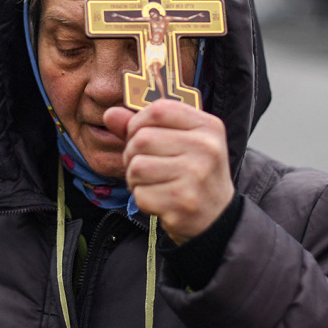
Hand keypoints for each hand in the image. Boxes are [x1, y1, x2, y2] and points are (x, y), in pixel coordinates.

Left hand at [103, 100, 233, 244]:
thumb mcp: (180, 142)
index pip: (159, 110)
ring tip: (152, 183)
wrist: (216, 218)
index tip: (140, 135)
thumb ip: (144, 126)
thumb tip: (110, 114)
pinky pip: (140, 194)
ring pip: (137, 166)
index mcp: (208, 126)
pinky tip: (159, 200)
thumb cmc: (192, 174)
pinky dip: (142, 198)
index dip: (138, 122)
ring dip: (135, 178)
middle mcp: (206, 148)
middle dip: (133, 154)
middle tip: (146, 166)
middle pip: (142, 138)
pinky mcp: (182, 202)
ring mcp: (195, 176)